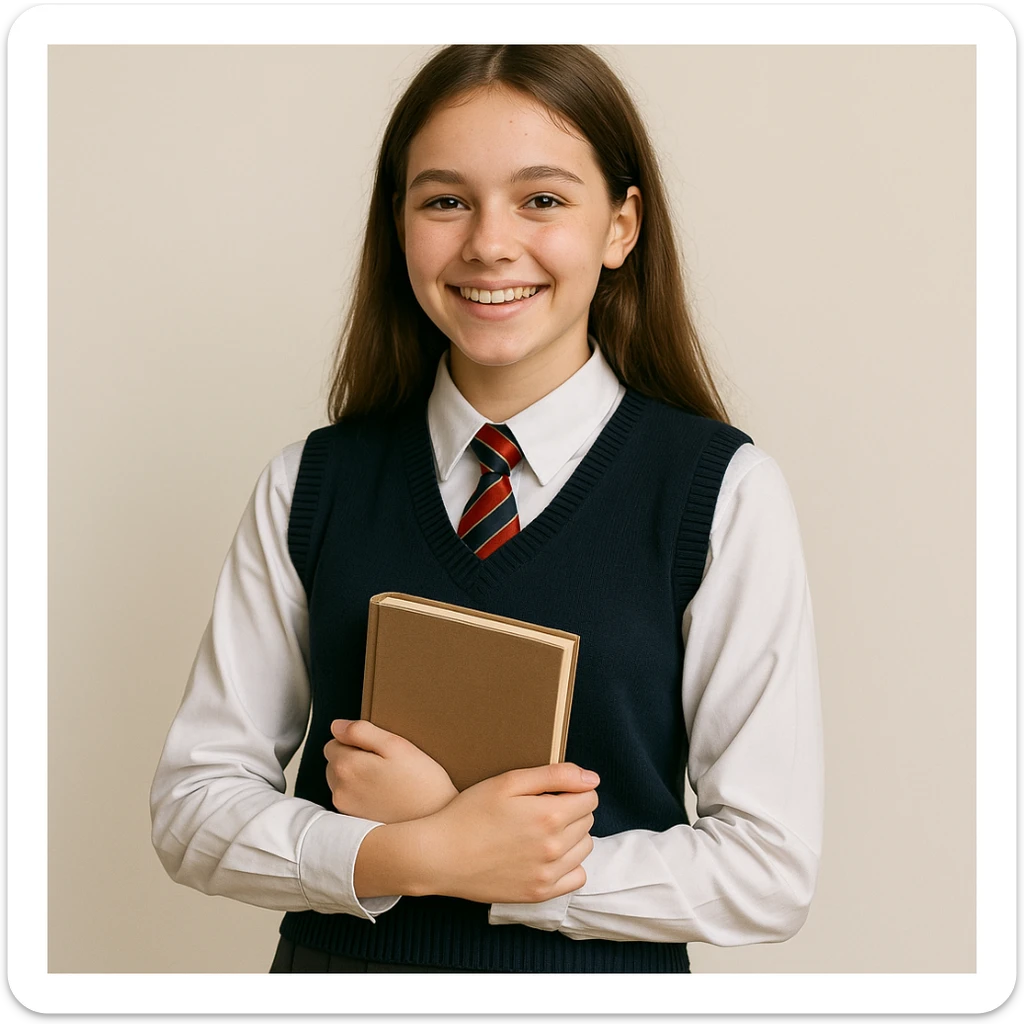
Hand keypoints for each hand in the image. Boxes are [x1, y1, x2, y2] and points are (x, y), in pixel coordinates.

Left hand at [324, 719, 458, 823]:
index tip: (378, 748)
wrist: (435, 827)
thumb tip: (337, 726)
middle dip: (354, 759)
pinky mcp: (354, 824)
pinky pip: (350, 801)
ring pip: (342, 782)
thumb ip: (361, 731)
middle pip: (335, 763)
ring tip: (387, 782)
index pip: (333, 742)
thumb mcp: (397, 745)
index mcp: (347, 766)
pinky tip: (385, 797)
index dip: (357, 741)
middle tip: (386, 764)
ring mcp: (346, 810)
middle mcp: (340, 790)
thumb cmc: (422, 785)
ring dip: (357, 778)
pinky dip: (362, 797)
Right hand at [413, 762, 599, 904]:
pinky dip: (569, 864)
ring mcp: (547, 874)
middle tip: (541, 807)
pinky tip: (546, 854)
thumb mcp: (508, 782)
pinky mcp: (539, 893)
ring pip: (584, 848)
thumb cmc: (470, 812)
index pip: (590, 797)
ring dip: (572, 835)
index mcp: (549, 815)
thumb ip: (555, 775)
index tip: (553, 790)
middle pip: (587, 821)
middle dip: (572, 809)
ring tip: (542, 829)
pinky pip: (576, 877)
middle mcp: (554, 847)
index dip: (573, 789)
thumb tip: (592, 780)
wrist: (439, 855)